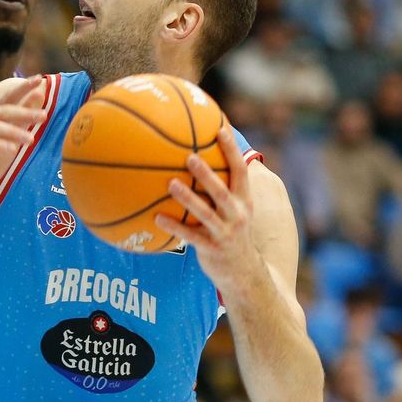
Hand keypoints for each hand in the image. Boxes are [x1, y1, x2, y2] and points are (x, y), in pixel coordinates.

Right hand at [0, 78, 45, 203]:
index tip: (38, 79)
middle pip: (2, 111)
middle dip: (23, 112)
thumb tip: (39, 97)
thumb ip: (22, 122)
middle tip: (43, 116)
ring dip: (13, 132)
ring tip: (30, 139)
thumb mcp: (10, 142)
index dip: (22, 88)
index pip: (7, 98)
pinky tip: (12, 149)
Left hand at [155, 126, 258, 293]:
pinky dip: (174, 226)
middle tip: (189, 157)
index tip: (219, 129)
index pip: (240, 171)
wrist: (244, 271)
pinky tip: (157, 218)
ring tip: (171, 184)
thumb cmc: (232, 232)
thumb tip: (204, 157)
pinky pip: (190, 236)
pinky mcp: (212, 248)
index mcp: (243, 200)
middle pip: (222, 190)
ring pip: (205, 213)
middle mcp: (237, 214)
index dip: (231, 150)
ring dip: (188, 198)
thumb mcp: (236, 209)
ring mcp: (225, 232)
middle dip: (207, 173)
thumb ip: (224, 187)